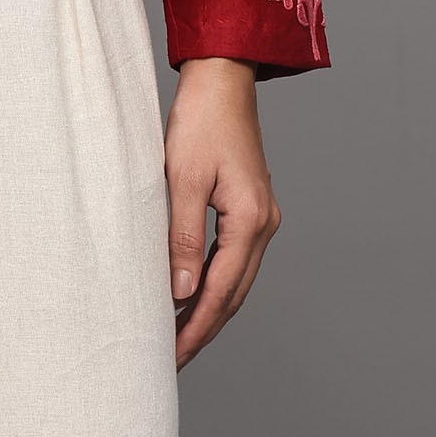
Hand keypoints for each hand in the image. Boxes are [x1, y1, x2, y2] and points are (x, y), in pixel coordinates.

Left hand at [164, 57, 280, 369]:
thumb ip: (182, 236)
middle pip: (233, 293)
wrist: (221, 78)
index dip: (196, 326)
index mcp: (250, 220)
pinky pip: (234, 257)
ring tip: (177, 333)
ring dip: (209, 307)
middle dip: (203, 328)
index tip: (173, 355)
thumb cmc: (200, 120)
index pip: (220, 291)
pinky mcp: (251, 206)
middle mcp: (264, 223)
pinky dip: (213, 280)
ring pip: (236, 278)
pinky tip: (191, 291)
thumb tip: (180, 291)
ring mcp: (262, 215)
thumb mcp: (182, 178)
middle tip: (171, 358)